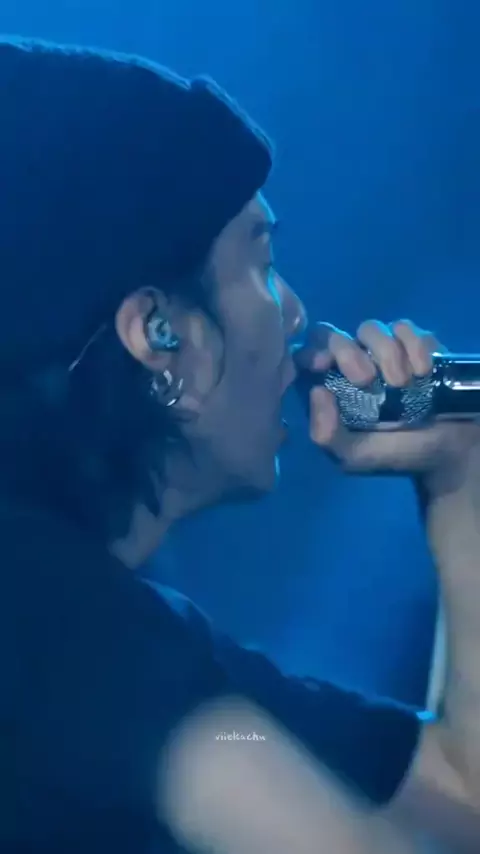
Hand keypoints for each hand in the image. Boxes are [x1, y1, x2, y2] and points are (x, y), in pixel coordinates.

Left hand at [297, 319, 479, 477]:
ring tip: (401, 384)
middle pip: (332, 334)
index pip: (305, 355)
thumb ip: (326, 433)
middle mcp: (349, 362)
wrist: (443, 451)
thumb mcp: (351, 455)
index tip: (323, 365)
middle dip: (347, 353)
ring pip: (369, 328)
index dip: (310, 352)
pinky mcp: (412, 343)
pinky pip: (404, 328)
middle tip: (366, 379)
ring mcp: (380, 350)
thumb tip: (317, 391)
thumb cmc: (390, 452)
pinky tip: (422, 371)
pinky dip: (413, 346)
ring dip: (385, 353)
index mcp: (327, 386)